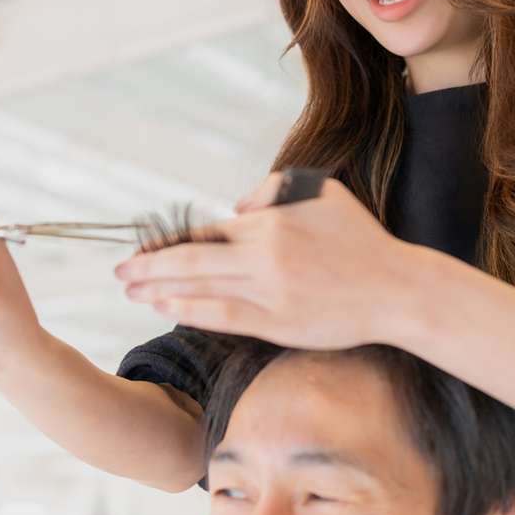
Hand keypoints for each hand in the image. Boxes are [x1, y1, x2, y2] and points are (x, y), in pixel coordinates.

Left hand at [114, 175, 426, 349]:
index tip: (144, 248)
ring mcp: (270, 293)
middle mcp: (265, 256)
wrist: (396, 290)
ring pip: (202, 288)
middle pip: (193, 260)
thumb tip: (235, 207)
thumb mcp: (321, 193)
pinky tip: (166, 307)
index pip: (209, 232)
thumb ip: (274, 190)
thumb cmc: (360, 239)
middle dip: (149, 265)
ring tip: (131, 290)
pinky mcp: (279, 324)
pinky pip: (224, 317)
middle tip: (118, 270)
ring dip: (160, 288)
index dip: (171, 242)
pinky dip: (191, 310)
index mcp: (273, 222)